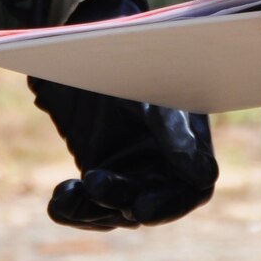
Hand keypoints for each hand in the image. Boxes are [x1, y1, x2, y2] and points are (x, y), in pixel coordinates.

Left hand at [29, 0, 216, 228]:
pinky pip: (86, 206)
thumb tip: (203, 177)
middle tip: (96, 184)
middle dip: (121, 201)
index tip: (142, 209)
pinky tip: (58, 201)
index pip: (189, 191)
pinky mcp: (97, 177)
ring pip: (113, 211)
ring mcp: (127, 176)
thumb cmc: (133, 65)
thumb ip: (174, 133)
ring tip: (68, 194)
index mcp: (188, 148)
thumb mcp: (152, 95)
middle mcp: (161, 168)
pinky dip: (72, 208)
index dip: (169, 205)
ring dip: (91, 208)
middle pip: (147, 203)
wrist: (88, 49)